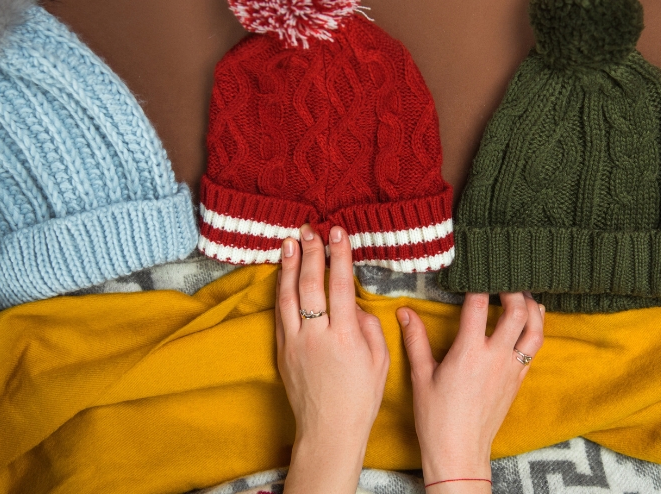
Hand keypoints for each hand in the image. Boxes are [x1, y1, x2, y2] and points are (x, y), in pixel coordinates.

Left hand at [276, 225, 389, 493]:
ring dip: (290, 266)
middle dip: (311, 253)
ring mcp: (294, 343)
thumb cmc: (361, 398)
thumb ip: (368, 325)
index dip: (339, 256)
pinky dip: (281, 290)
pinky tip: (283, 275)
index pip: (339, 286)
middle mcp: (316, 336)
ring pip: (289, 295)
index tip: (337, 233)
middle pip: (311, 284)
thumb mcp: (380, 361)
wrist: (329, 430)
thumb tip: (351, 303)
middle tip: (310, 229)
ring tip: (290, 242)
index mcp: (345, 337)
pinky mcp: (282, 351)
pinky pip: (280, 314)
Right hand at [398, 292, 544, 490]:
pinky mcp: (518, 380)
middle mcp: (494, 357)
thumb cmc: (436, 418)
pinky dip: (535, 329)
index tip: (474, 271)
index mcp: (468, 353)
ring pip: (535, 329)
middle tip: (504, 278)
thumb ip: (415, 339)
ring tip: (522, 294)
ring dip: (532, 307)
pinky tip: (530, 322)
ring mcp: (510, 369)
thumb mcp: (421, 376)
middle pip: (517, 312)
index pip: (478, 305)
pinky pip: (534, 348)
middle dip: (513, 289)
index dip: (478, 283)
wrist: (459, 452)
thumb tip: (405, 311)